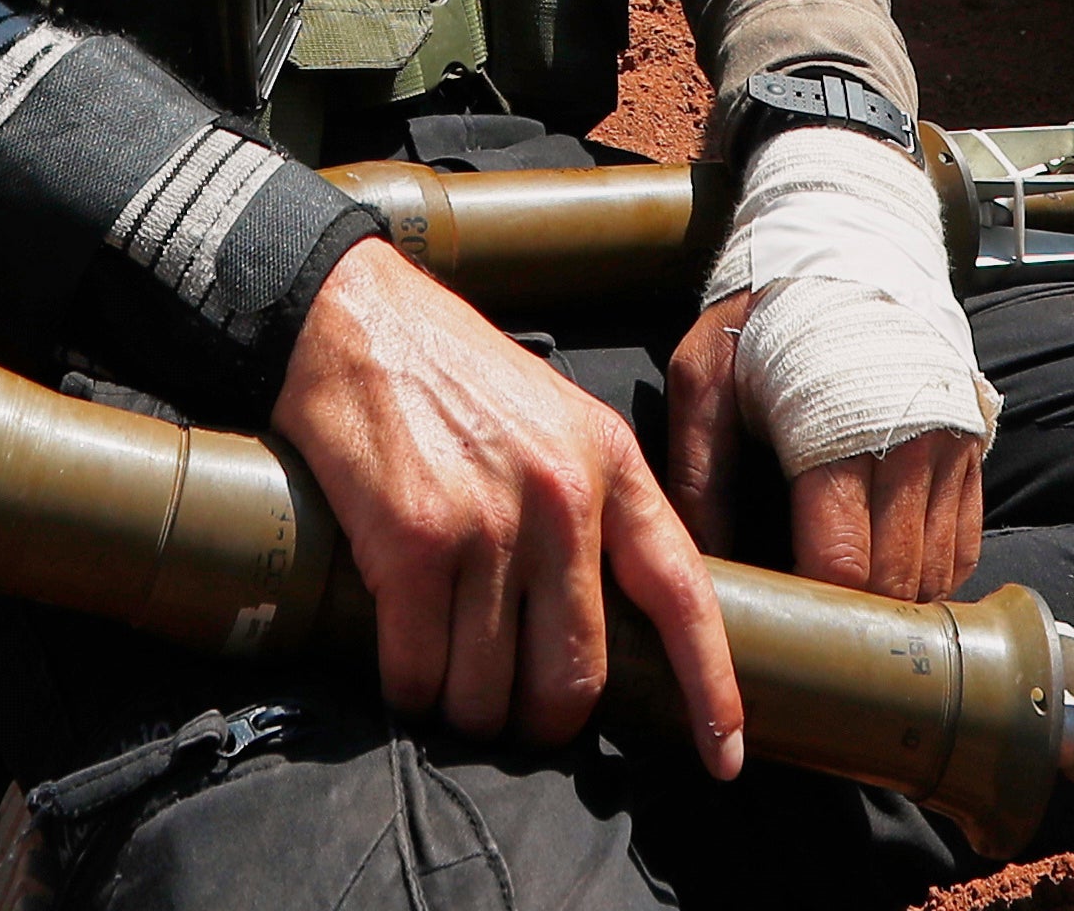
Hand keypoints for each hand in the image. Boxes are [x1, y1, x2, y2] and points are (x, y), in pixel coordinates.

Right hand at [270, 238, 741, 767]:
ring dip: (464, 709)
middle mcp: (562, 497)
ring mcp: (488, 522)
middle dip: (542, 719)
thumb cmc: (450, 375)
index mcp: (611, 464)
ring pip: (490, 691)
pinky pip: (419, 672)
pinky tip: (401, 663)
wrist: (350, 318)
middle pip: (575, 676)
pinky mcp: (413, 543)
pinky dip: (408, 688)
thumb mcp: (555, 421)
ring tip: (444, 675)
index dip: (709, 686)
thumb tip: (603, 622)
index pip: (682, 595)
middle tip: (512, 712)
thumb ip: (592, 508)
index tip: (724, 754)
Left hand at [662, 289, 982, 603]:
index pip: (843, 565)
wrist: (847, 242)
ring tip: (846, 607)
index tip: (782, 621)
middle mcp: (911, 450)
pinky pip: (964, 545)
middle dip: (852, 616)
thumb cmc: (766, 316)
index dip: (815, 609)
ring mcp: (950, 451)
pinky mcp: (971, 449)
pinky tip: (890, 574)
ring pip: (937, 574)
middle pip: (896, 582)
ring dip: (895, 603)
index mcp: (839, 438)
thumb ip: (697, 470)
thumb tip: (698, 560)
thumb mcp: (706, 374)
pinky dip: (932, 574)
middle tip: (809, 625)